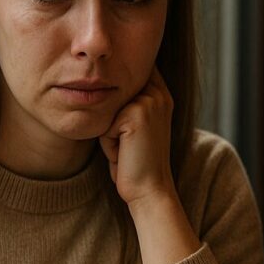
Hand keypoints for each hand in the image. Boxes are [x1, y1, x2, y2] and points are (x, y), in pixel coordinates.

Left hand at [99, 68, 174, 205]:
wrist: (150, 189)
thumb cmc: (137, 161)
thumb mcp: (137, 126)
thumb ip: (129, 102)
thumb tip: (101, 85)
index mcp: (162, 94)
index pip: (130, 75)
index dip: (117, 91)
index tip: (125, 127)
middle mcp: (158, 93)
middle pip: (112, 91)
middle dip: (112, 118)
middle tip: (129, 142)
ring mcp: (148, 102)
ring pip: (107, 108)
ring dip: (109, 131)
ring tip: (126, 147)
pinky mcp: (135, 114)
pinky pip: (104, 124)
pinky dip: (107, 142)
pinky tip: (123, 153)